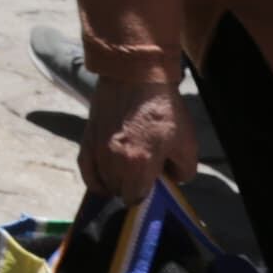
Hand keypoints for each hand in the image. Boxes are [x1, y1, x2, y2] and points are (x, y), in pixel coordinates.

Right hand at [80, 68, 196, 202]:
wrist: (134, 75)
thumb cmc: (163, 108)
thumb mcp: (187, 141)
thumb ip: (184, 171)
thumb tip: (172, 179)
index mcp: (138, 165)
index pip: (135, 198)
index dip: (146, 194)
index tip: (153, 184)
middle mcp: (113, 162)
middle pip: (118, 191)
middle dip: (131, 187)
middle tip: (143, 173)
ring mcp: (97, 151)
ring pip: (103, 182)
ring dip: (115, 182)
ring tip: (128, 171)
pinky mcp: (87, 139)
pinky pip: (86, 170)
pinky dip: (95, 178)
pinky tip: (104, 178)